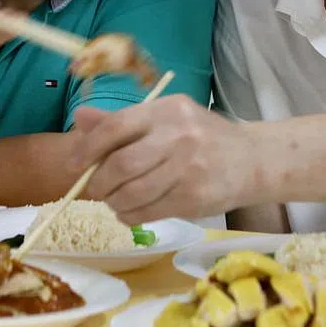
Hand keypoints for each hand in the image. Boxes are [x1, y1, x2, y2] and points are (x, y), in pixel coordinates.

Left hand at [70, 95, 256, 223]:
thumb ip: (122, 121)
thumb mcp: (166, 118)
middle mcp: (178, 136)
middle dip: (99, 182)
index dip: (87, 148)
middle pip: (121, 165)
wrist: (252, 159)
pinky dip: (130, 216)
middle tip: (95, 188)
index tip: (73, 165)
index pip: (116, 127)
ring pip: (133, 193)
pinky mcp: (194, 197)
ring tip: (114, 201)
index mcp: (166, 110)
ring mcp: (188, 168)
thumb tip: (80, 118)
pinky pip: (149, 212)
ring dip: (114, 202)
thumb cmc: (201, 136)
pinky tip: (131, 211)